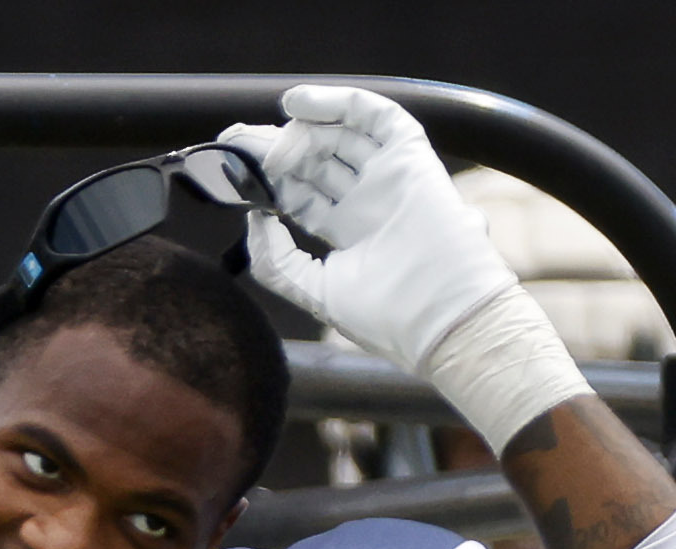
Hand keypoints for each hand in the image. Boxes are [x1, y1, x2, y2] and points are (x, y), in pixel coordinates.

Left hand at [219, 86, 575, 446]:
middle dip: (275, 149)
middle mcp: (368, 202)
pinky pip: (375, 115)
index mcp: (349, 234)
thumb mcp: (314, 291)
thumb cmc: (388, 318)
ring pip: (340, 134)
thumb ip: (275, 260)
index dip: (267, 178)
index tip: (234, 167)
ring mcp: (390, 178)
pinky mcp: (411, 159)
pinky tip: (298, 106)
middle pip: (315, 160)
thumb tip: (252, 218)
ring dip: (301, 128)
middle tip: (239, 144)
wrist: (441, 318)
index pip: (301, 192)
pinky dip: (338, 102)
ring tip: (270, 137)